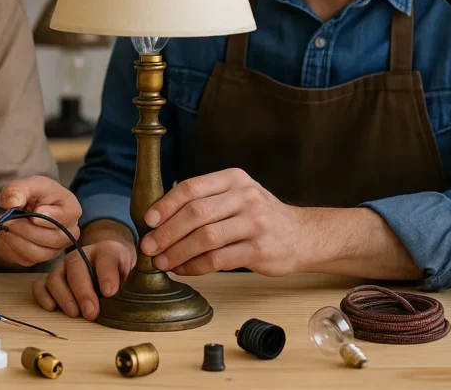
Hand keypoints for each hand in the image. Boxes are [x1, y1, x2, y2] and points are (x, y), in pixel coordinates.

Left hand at [0, 176, 82, 266]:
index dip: (47, 217)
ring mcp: (57, 247)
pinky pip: (29, 258)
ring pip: (40, 252)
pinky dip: (14, 246)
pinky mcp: (42, 257)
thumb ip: (19, 190)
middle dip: (26, 229)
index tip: (32, 213)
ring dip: (18, 238)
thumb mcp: (25, 185)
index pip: (65, 218)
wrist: (23, 210)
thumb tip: (12, 202)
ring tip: (6, 224)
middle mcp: (69, 232)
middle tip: (7, 219)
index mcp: (71, 209)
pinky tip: (8, 233)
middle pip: (52, 238)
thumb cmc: (33, 194)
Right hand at [33, 219, 136, 319]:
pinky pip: (41, 285)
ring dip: (64, 296)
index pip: (106, 258)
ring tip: (74, 313)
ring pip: (56, 276)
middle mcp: (82, 255)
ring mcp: (64, 266)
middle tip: (91, 312)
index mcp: (106, 251)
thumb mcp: (133, 275)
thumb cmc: (120, 273)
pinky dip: (43, 296)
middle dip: (83, 291)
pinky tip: (52, 308)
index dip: (107, 274)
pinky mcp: (53, 279)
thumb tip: (127, 299)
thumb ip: (132, 284)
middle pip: (77, 266)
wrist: (109, 264)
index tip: (110, 292)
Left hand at [139, 168, 306, 276]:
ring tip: (162, 261)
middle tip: (149, 246)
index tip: (148, 220)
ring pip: (205, 238)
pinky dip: (195, 266)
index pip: (192, 188)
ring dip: (178, 252)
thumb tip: (159, 218)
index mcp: (233, 179)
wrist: (302, 235)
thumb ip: (206, 200)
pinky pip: (218, 259)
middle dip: (167, 232)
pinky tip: (184, 270)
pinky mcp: (259, 250)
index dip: (166, 204)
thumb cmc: (259, 216)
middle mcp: (245, 197)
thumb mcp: (237, 194)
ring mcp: (254, 223)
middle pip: (196, 213)